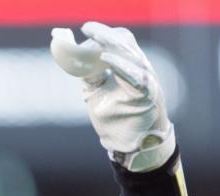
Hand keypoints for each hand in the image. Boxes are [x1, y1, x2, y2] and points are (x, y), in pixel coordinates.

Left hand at [51, 22, 174, 171]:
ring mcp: (147, 81)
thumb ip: (87, 75)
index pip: (120, 42)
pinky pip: (137, 76)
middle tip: (87, 28)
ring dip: (112, 45)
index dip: (103, 33)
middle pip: (126, 44)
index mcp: (129, 67)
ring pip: (132, 56)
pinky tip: (106, 59)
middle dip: (105, 35)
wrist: (128, 144)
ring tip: (95, 38)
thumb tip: (70, 57)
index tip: (84, 28)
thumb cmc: (114, 117)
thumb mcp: (95, 92)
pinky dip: (121, 66)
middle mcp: (140, 70)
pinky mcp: (148, 95)